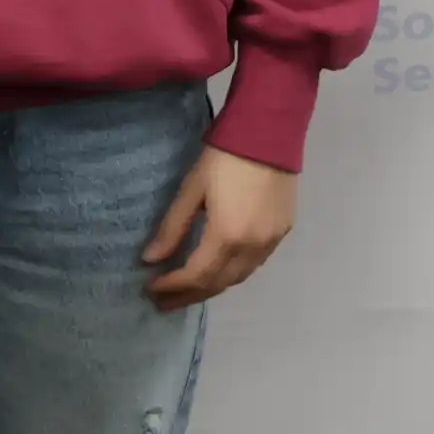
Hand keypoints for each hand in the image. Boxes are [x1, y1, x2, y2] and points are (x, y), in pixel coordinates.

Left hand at [141, 145, 297, 309]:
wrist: (270, 132)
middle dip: (189, 295)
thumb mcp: (192, 188)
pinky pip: (255, 264)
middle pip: (217, 283)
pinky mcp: (283, 232)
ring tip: (188, 291)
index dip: (172, 287)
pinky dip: (233, 273)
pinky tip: (219, 270)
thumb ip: (172, 227)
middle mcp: (252, 247)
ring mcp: (271, 242)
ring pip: (238, 278)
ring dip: (212, 287)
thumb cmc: (224, 156)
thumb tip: (150, 260)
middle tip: (164, 302)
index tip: (151, 290)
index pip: (195, 275)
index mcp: (227, 236)